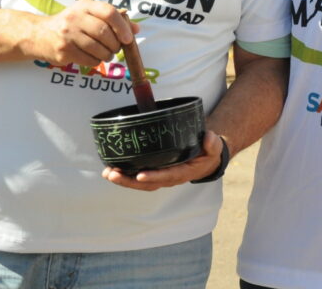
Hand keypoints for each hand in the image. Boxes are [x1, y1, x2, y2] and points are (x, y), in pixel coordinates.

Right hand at [29, 0, 137, 67]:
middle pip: (104, 32)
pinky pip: (89, 60)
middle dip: (116, 44)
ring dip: (108, 55)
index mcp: (84, 6)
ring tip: (107, 54)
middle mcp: (74, 18)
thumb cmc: (71, 24)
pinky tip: (94, 57)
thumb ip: (113, 19)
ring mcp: (67, 35)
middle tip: (117, 48)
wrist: (38, 35)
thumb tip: (136, 28)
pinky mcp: (63, 51)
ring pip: (98, 49)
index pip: (109, 12)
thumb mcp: (88, 15)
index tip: (128, 38)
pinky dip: (97, 61)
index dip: (122, 26)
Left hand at [103, 129, 225, 190]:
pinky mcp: (154, 171)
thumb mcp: (214, 148)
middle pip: (147, 184)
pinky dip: (124, 174)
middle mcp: (169, 177)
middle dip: (129, 181)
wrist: (206, 158)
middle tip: (112, 174)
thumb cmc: (208, 152)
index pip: (167, 176)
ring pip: (139, 182)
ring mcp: (160, 176)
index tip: (140, 175)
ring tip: (107, 173)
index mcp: (183, 172)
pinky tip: (111, 169)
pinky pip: (138, 176)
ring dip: (123, 180)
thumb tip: (209, 138)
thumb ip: (212, 144)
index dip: (154, 177)